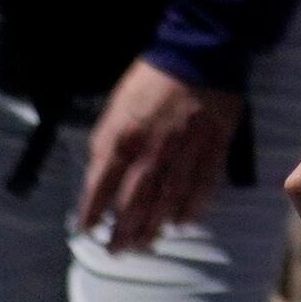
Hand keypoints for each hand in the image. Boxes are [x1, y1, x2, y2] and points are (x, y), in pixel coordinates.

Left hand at [81, 56, 247, 251]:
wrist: (201, 52)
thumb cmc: (152, 80)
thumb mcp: (115, 108)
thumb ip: (107, 144)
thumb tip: (101, 175)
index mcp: (123, 139)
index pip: (100, 188)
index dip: (92, 213)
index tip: (87, 229)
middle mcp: (152, 152)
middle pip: (134, 204)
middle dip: (123, 232)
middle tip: (117, 249)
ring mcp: (185, 152)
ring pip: (167, 201)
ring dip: (154, 227)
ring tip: (145, 244)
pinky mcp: (213, 147)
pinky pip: (202, 186)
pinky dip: (192, 207)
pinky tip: (182, 221)